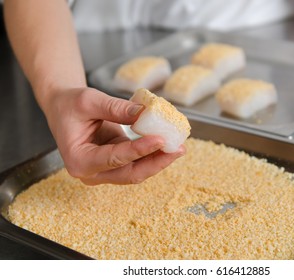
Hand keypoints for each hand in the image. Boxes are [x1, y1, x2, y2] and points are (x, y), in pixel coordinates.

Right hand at [43, 87, 185, 184]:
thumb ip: (115, 107)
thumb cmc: (70, 105)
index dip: (139, 150)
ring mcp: (104, 171)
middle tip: (178, 149)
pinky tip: (168, 144)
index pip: (115, 159)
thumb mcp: (89, 101)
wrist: (64, 109)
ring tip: (179, 147)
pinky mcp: (115, 165)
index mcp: (79, 160)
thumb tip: (144, 112)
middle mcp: (92, 173)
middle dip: (156, 162)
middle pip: (130, 173)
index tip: (161, 139)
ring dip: (158, 160)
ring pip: (136, 171)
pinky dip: (153, 154)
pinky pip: (137, 163)